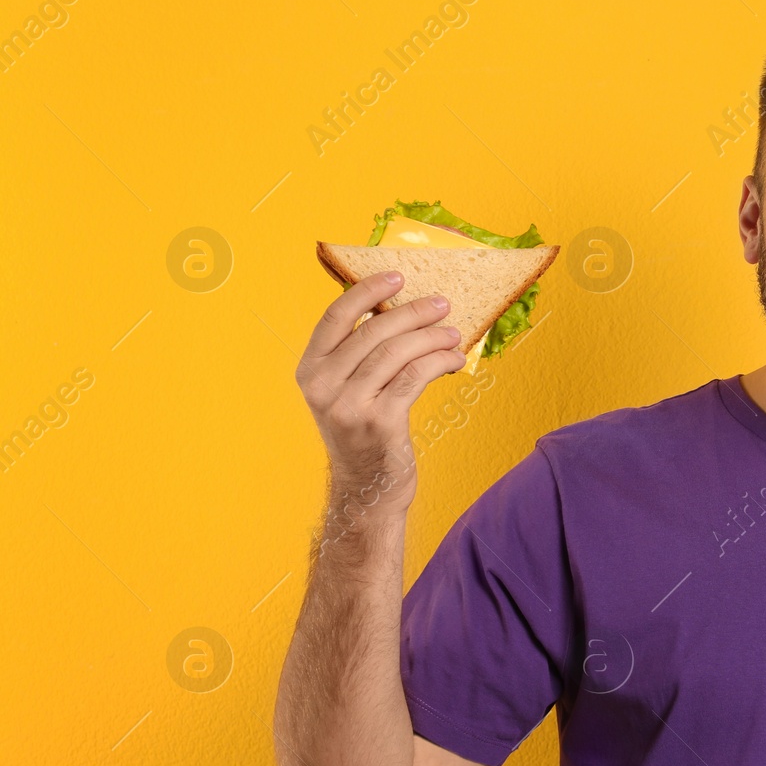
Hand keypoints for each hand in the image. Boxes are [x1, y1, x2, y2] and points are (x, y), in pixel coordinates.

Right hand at [297, 270, 464, 518]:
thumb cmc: (363, 434)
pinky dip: (440, 361)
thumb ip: (359, 356)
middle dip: (413, 312)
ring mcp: (349, 405)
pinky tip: (454, 358)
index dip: (367, 291)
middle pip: (373, 331)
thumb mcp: (346, 392)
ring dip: (433, 336)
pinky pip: (416, 376)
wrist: (367, 489)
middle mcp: (323, 386)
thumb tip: (400, 310)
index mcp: (310, 370)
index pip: (335, 317)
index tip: (397, 276)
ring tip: (454, 333)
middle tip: (442, 304)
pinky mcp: (380, 421)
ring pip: (398, 352)